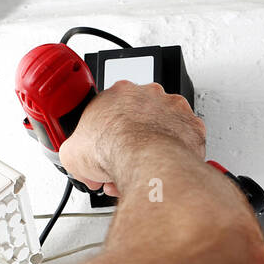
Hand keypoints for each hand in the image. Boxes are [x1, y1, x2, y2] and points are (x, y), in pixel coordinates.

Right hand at [58, 80, 206, 196]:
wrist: (143, 159)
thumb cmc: (111, 149)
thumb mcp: (72, 153)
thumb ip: (75, 153)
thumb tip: (78, 163)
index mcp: (118, 93)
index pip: (110, 111)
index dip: (106, 135)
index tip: (105, 150)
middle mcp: (148, 95)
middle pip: (140, 118)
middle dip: (131, 141)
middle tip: (123, 162)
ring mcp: (172, 108)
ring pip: (164, 128)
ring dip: (154, 147)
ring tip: (142, 170)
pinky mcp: (192, 126)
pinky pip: (185, 140)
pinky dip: (176, 154)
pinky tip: (163, 168)